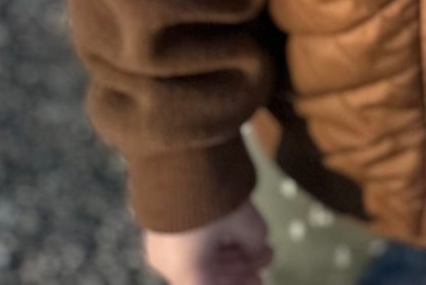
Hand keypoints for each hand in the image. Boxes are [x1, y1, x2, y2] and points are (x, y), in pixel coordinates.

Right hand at [142, 201, 273, 284]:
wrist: (177, 155)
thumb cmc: (212, 197)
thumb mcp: (245, 222)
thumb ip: (254, 245)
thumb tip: (258, 250)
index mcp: (186, 273)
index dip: (240, 284)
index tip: (260, 278)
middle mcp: (169, 266)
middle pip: (209, 276)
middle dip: (241, 267)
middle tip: (265, 256)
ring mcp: (162, 245)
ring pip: (201, 258)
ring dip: (231, 252)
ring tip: (259, 242)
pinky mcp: (160, 224)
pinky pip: (189, 243)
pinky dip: (214, 241)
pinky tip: (238, 231)